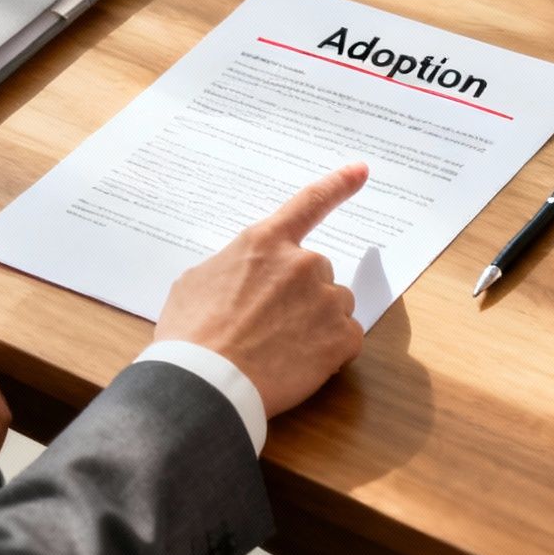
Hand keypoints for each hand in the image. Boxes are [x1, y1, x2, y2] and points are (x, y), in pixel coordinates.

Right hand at [156, 163, 368, 416]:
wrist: (206, 383)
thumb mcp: (196, 282)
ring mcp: (325, 300)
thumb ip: (231, 268)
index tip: (362, 171)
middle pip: (318, 273)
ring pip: (334, 307)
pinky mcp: (341, 338)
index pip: (309, 203)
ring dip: (316, 324)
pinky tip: (299, 364)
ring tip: (280, 350)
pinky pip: (346, 340)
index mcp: (265, 243)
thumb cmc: (191, 335)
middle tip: (269, 327)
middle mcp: (302, 263)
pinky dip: (329, 353)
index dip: (338, 185)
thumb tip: (241, 276)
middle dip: (301, 296)